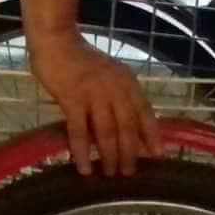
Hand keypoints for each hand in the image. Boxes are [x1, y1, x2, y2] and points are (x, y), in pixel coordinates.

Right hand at [28, 31, 161, 175]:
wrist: (56, 41)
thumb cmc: (81, 59)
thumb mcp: (109, 73)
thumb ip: (119, 94)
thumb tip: (127, 126)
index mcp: (126, 81)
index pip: (145, 112)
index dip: (152, 135)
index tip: (158, 156)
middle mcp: (115, 89)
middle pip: (127, 127)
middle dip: (130, 153)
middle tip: (129, 172)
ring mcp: (94, 95)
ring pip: (107, 132)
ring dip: (110, 156)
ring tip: (110, 173)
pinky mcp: (73, 100)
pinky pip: (79, 132)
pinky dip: (83, 152)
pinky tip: (85, 168)